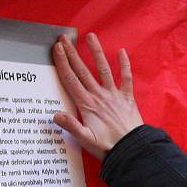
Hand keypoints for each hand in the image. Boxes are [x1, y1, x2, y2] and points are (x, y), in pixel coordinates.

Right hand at [52, 33, 142, 159]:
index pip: (71, 80)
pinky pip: (126, 78)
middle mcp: (99, 96)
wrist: (131, 149)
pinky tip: (122, 52)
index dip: (62, 63)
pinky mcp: (127, 98)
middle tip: (64, 38)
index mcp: (87, 104)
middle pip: (82, 71)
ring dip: (96, 52)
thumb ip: (70, 125)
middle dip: (72, 53)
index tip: (56, 49)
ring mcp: (113, 95)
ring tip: (91, 36)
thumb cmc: (107, 146)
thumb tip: (55, 115)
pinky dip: (125, 65)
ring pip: (103, 69)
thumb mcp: (85, 139)